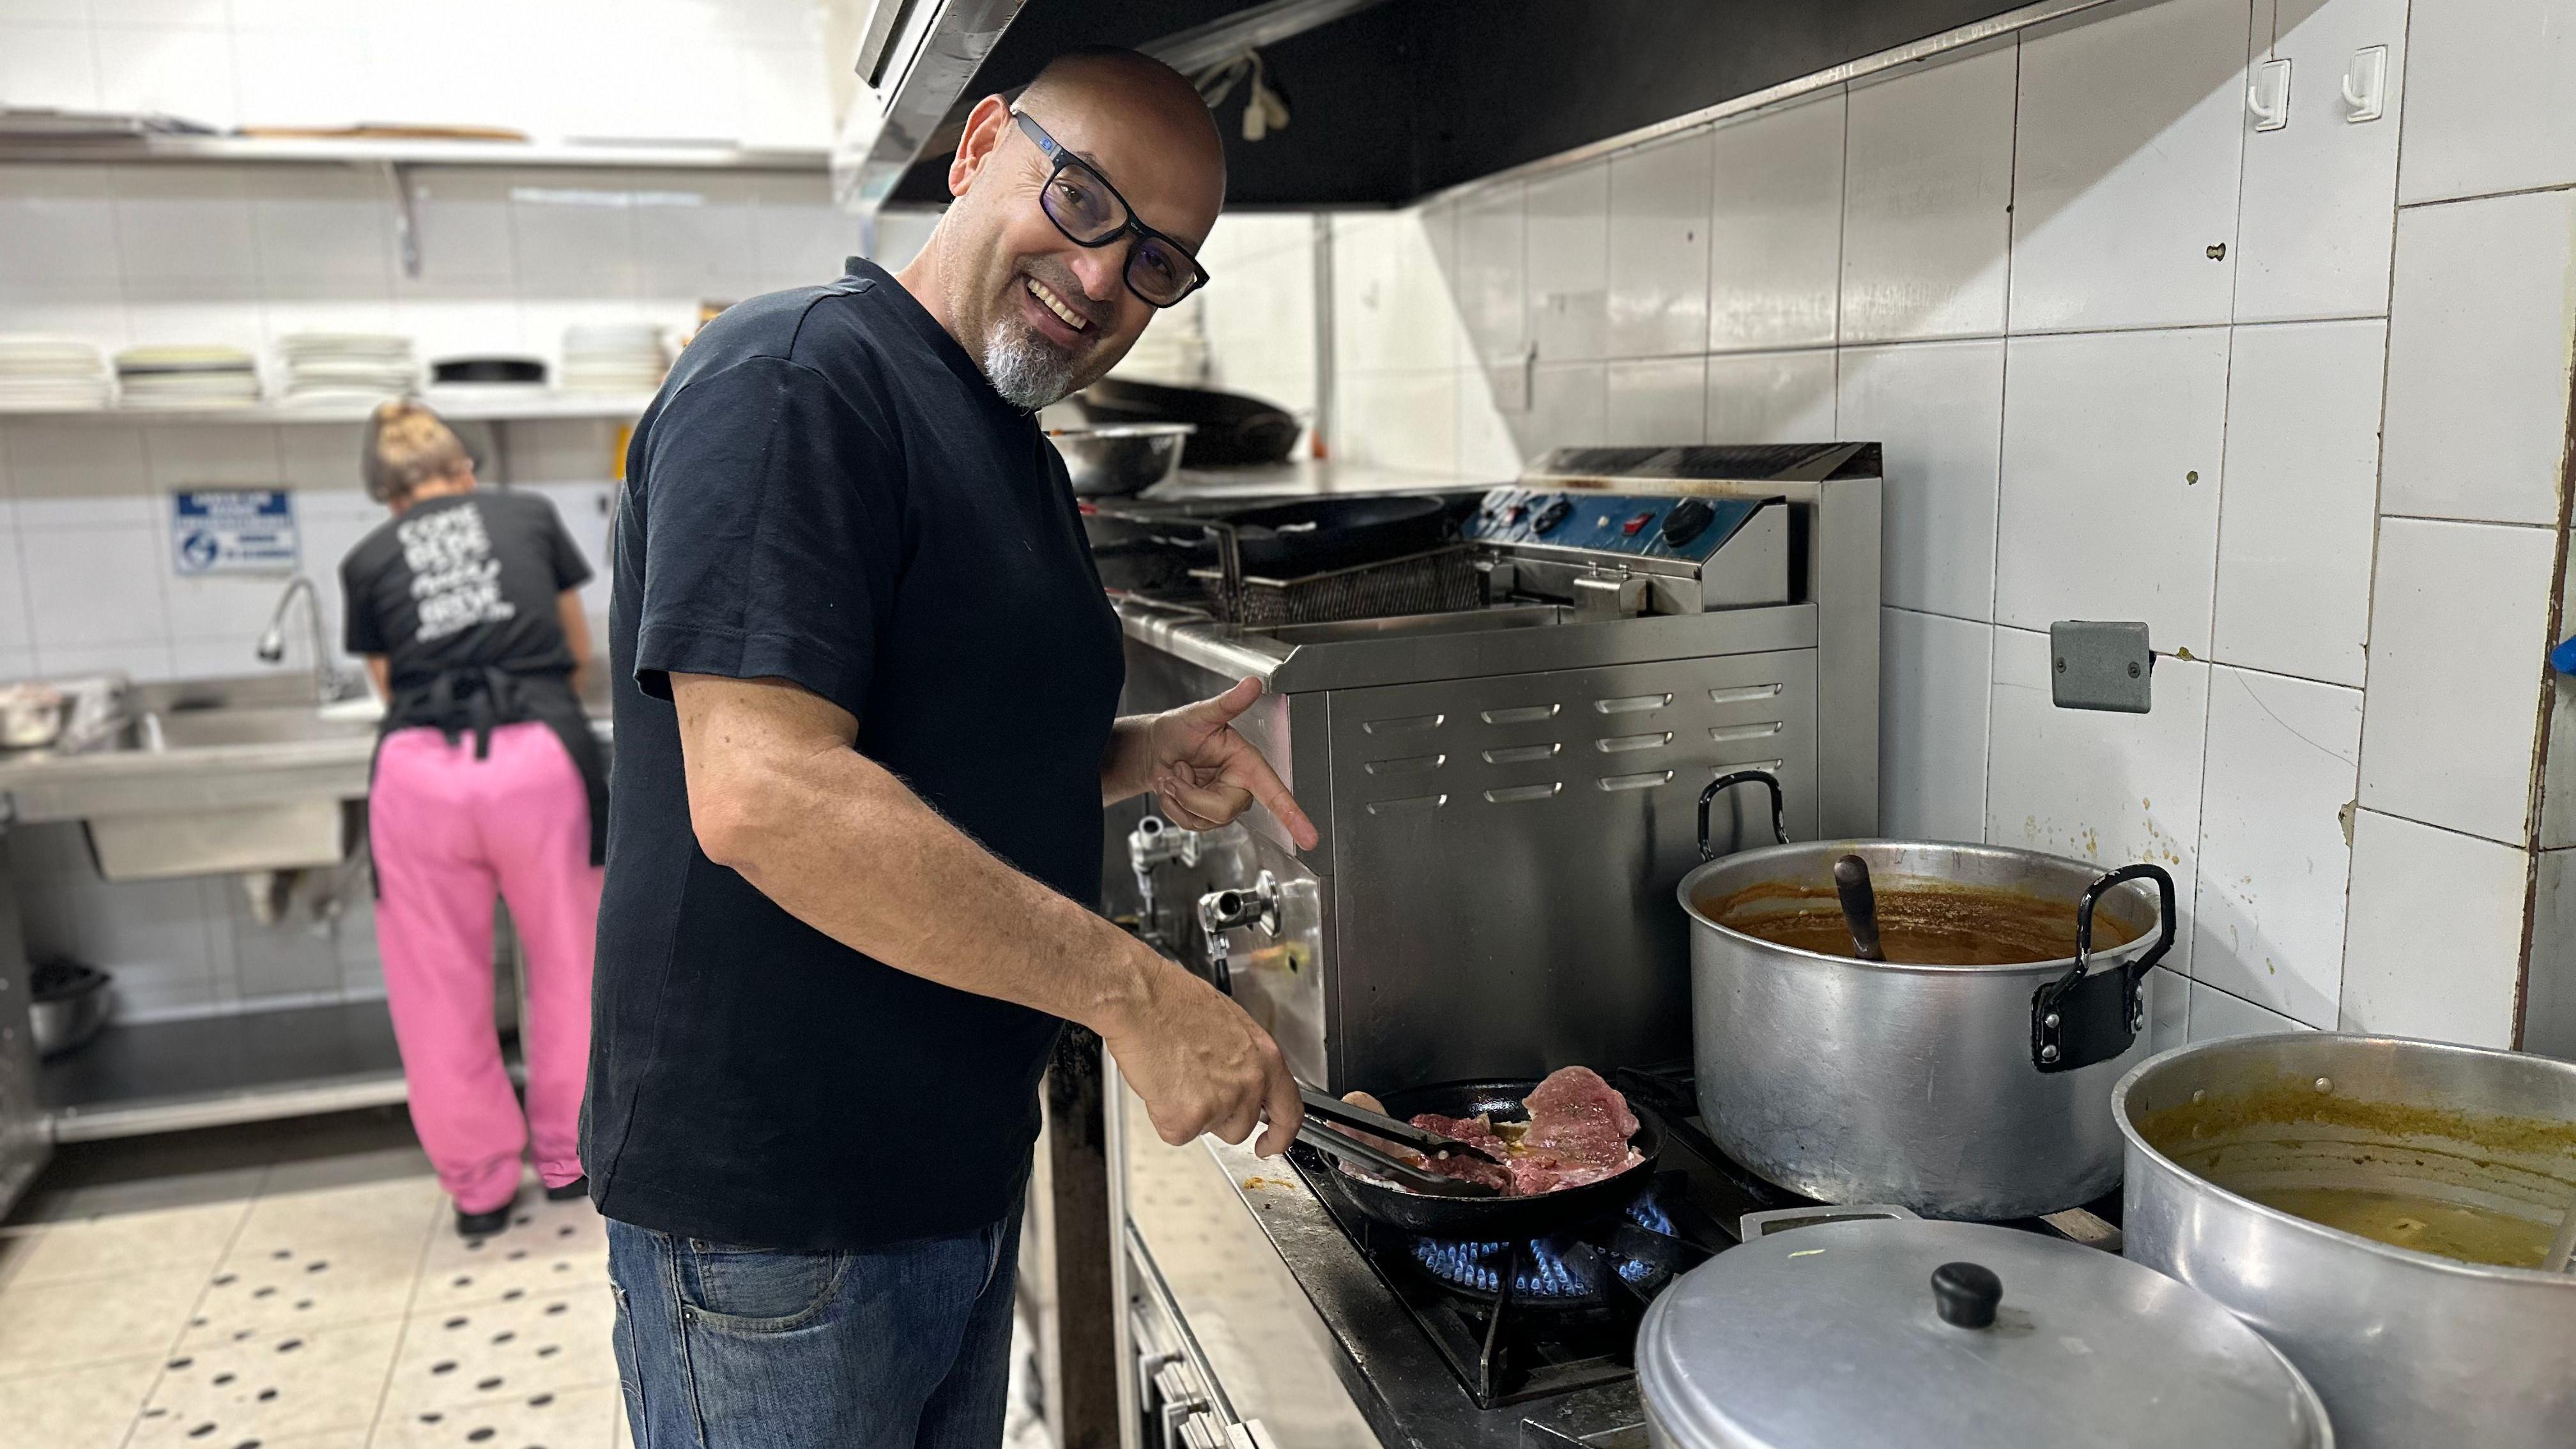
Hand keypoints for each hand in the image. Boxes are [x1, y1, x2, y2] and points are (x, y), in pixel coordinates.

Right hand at [1104, 951, 1303, 1155]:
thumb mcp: (1229, 1025)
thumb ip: (1242, 1059)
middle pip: (1242, 1126)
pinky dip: (1163, 1116)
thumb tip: (1235, 1077)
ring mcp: (1221, 1103)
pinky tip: (1159, 1085)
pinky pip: (1177, 1133)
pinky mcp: (1188, 1119)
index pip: (1289, 1110)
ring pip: (1209, 1131)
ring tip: (1175, 1078)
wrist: (1141, 1000)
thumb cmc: (1173, 1001)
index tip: (1271, 1143)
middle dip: (1218, 1116)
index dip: (1281, 1134)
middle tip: (1194, 1087)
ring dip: (1192, 1116)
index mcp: (1264, 1057)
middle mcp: (1250, 1083)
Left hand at [1140, 678, 1320, 849]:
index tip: (1310, 838)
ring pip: (1205, 821)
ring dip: (1180, 798)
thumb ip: (1229, 703)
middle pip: (1223, 811)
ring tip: (1178, 774)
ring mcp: (1222, 804)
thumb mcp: (1202, 714)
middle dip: (1192, 794)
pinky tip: (1174, 788)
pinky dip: (1173, 808)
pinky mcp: (1206, 816)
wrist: (1155, 749)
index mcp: (1248, 763)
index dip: (1294, 816)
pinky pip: (1191, 825)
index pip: (1276, 793)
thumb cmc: (1179, 729)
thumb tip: (1252, 685)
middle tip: (1180, 769)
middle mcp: (1240, 786)